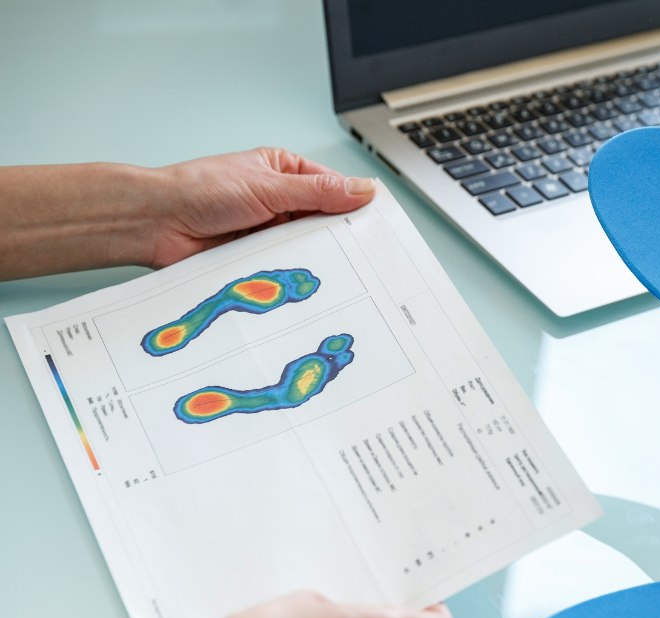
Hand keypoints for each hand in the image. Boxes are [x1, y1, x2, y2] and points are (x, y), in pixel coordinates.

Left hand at [144, 148, 375, 267]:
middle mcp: (280, 201)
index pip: (333, 188)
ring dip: (314, 254)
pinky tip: (305, 277)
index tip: (376, 222)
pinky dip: (295, 271)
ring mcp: (270, 231)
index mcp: (285, 172)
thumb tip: (362, 190)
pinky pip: (287, 265)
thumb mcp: (269, 186)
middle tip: (361, 250)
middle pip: (324, 220)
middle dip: (337, 234)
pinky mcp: (259, 258)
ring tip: (334, 266)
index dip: (355, 204)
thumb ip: (318, 192)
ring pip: (307, 246)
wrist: (157, 223)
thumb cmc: (199, 190)